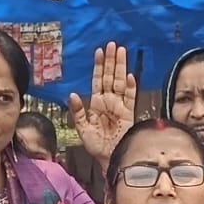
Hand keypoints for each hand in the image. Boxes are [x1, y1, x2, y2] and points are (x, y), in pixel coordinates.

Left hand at [67, 41, 136, 165]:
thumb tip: (72, 95)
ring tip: (121, 52)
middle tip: (112, 44)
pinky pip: (131, 98)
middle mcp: (109, 101)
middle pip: (110, 77)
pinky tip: (129, 76)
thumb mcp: (82, 129)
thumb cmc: (96, 146)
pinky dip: (130, 87)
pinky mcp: (129, 114)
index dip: (99, 66)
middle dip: (111, 61)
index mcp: (97, 103)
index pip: (98, 80)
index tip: (99, 51)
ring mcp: (120, 106)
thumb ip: (77, 112)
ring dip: (121, 67)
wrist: (109, 159)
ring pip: (120, 82)